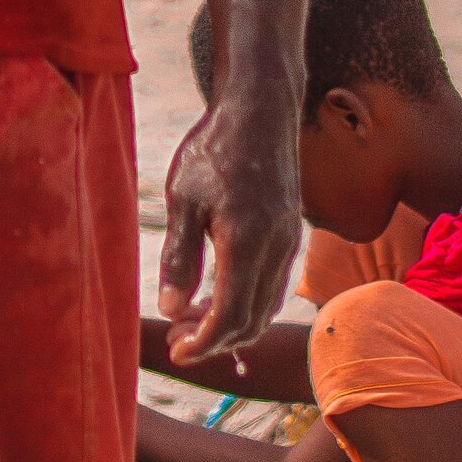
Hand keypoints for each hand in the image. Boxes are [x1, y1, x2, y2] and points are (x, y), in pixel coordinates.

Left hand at [157, 92, 300, 364]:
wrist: (260, 110)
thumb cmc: (214, 149)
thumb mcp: (183, 199)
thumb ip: (179, 257)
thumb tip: (170, 309)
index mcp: (247, 242)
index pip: (229, 317)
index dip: (202, 343)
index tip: (176, 351)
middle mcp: (276, 249)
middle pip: (251, 321)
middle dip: (214, 341)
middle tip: (177, 340)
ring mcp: (289, 242)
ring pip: (265, 306)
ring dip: (231, 325)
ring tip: (190, 321)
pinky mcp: (291, 234)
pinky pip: (272, 285)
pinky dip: (246, 303)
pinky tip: (215, 295)